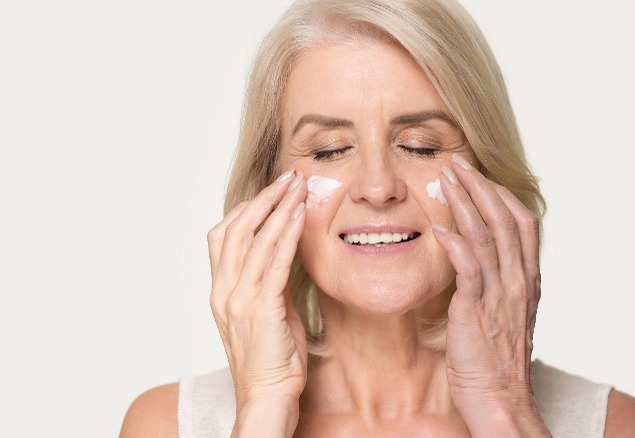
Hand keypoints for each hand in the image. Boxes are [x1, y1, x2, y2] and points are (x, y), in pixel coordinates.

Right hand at [207, 171, 307, 433]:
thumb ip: (270, 283)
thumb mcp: (268, 314)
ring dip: (277, 208)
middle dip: (263, 199)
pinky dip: (286, 234)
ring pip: (254, 240)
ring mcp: (238, 299)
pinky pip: (273, 262)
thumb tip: (284, 255)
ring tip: (297, 186)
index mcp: (221, 292)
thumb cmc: (271, 360)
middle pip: (236, 229)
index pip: (223, 237)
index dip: (246, 209)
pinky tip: (299, 215)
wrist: (267, 397)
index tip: (270, 191)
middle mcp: (224, 291)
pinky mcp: (260, 308)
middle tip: (287, 177)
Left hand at [433, 155, 549, 436]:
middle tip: (457, 164)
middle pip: (504, 219)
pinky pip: (469, 269)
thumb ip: (498, 283)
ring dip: (465, 203)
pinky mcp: (476, 311)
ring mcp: (499, 295)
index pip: (522, 223)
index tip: (480, 176)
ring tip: (445, 180)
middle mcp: (518, 281)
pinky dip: (455, 245)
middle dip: (481, 186)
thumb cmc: (498, 361)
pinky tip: (440, 228)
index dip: (501, 195)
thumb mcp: (506, 314)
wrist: (501, 400)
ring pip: (487, 236)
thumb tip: (480, 260)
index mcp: (527, 280)